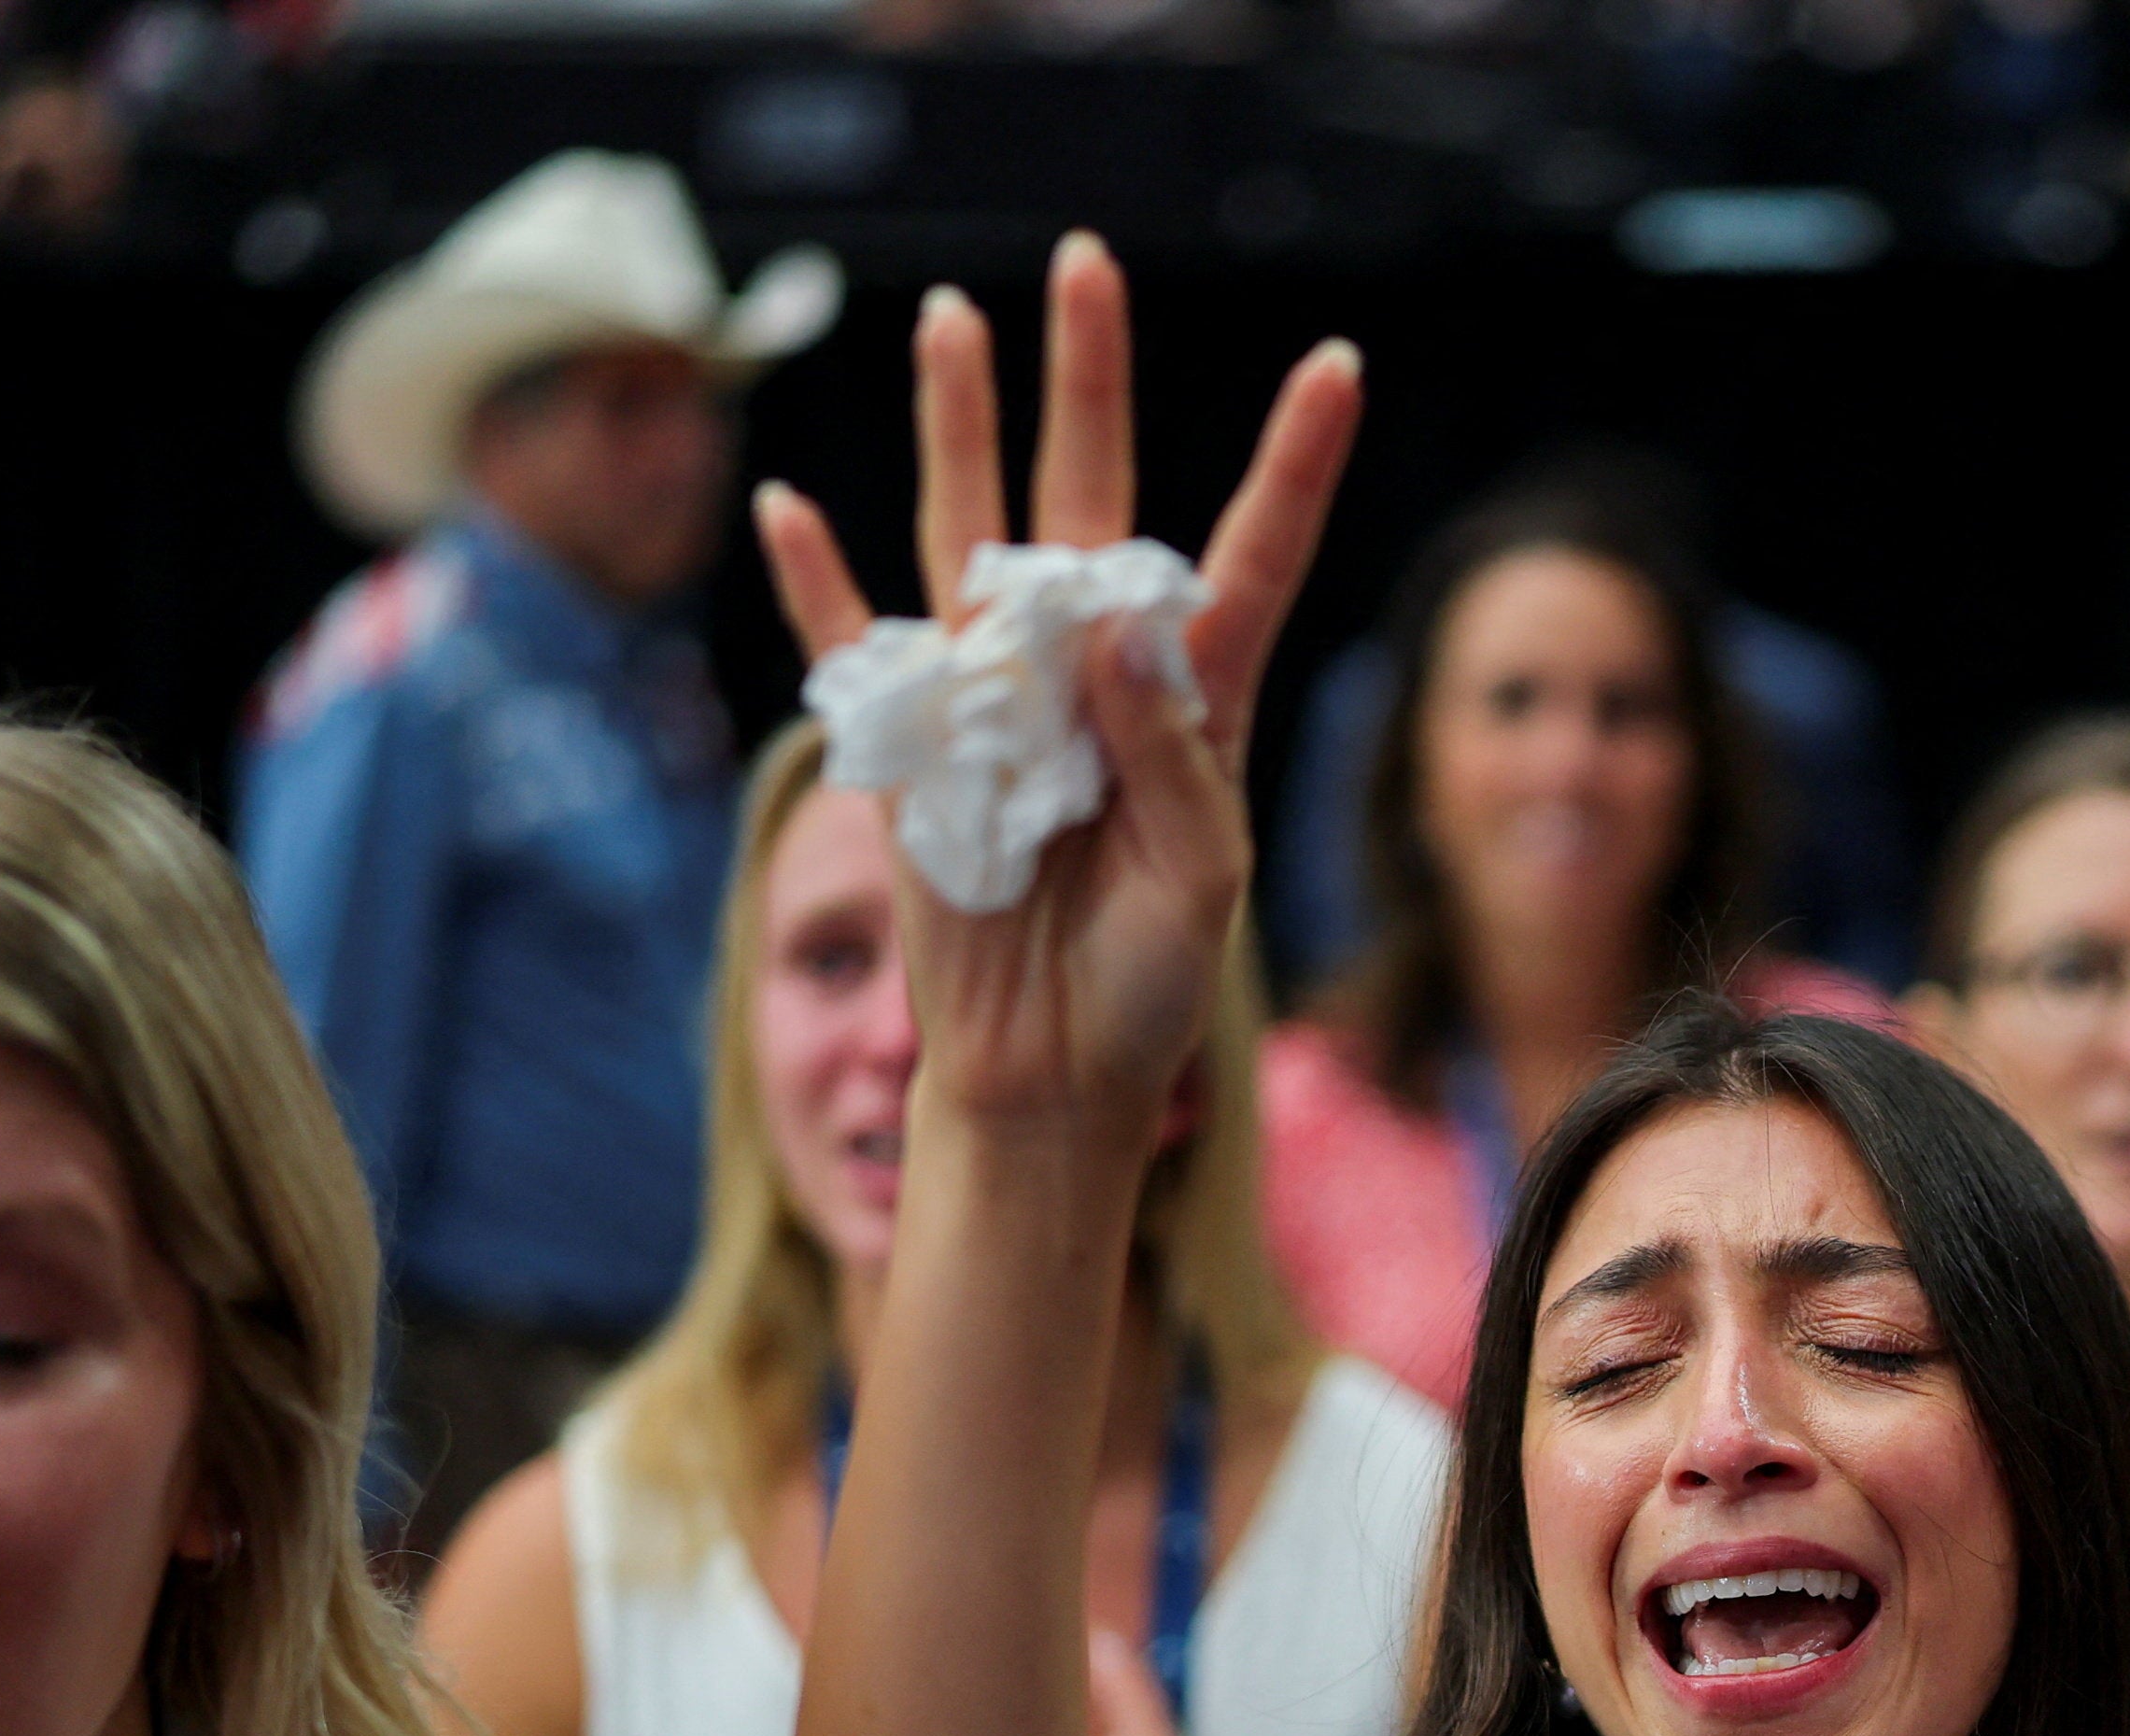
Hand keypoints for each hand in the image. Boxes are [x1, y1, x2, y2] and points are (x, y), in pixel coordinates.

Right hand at [750, 238, 1356, 1172]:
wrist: (1052, 1075)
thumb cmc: (1149, 988)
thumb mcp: (1201, 884)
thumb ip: (1171, 757)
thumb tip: (1117, 625)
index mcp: (1189, 703)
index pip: (1247, 560)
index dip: (1291, 467)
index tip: (1339, 365)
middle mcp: (1090, 678)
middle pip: (1089, 499)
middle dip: (1088, 383)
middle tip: (1086, 267)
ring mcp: (997, 702)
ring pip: (970, 534)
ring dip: (958, 430)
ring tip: (953, 320)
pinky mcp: (915, 751)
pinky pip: (854, 651)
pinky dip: (819, 586)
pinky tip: (791, 506)